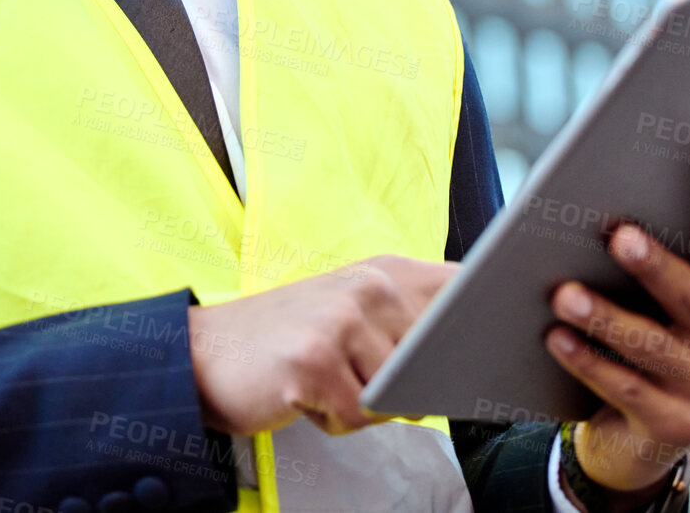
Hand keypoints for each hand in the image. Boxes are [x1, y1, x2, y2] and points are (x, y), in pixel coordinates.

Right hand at [187, 254, 456, 436]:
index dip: (482, 320)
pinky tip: (303, 395)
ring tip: (323, 380)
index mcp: (386, 271)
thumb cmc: (289, 340)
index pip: (464, 291)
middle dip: (408, 384)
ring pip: (398, 395)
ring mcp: (341, 321)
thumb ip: (411, 321)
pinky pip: (358, 415)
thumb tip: (474, 356)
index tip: (484, 341)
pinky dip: (333, 420)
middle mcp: (368, 286)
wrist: (205, 352)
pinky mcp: (315, 362)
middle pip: (438, 359)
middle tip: (355, 370)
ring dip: (363, 405)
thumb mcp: (354, 312)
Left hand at [545, 162, 689, 492]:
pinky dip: (588, 361)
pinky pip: (626, 389)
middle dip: (655, 267)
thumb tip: (619, 191)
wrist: (635, 433)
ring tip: (563, 293)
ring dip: (605, 317)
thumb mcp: (656, 299)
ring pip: (654, 346)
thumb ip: (658, 254)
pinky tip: (556, 339)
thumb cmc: (641, 335)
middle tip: (619, 236)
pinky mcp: (677, 427)